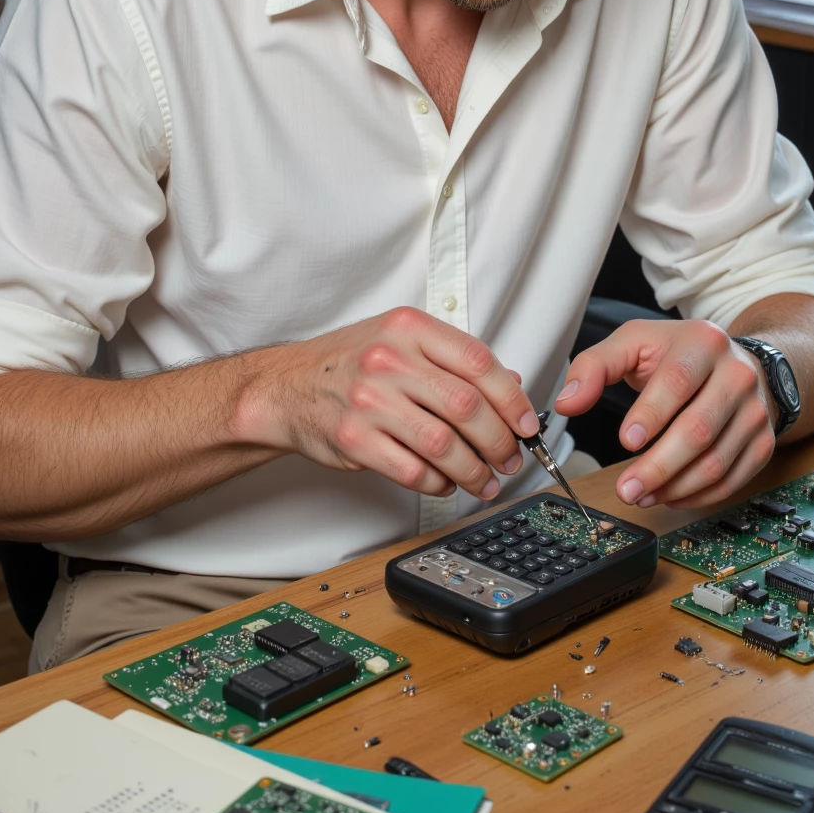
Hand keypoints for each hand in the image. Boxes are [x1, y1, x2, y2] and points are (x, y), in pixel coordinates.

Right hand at [233, 306, 539, 500]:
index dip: (512, 398)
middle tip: (510, 459)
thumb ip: (454, 360)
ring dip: (473, 471)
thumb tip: (512, 386)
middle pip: (466, 406)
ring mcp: (369, 400)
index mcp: (408, 328)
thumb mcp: (401, 342)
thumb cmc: (349, 362)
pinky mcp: (354, 440)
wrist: (287, 386)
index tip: (526, 424)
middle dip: (498, 441)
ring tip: (484, 481)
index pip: (477, 360)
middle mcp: (389, 359)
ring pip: (443, 445)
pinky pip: (412, 470)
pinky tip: (445, 484)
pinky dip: (437, 484)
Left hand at [553, 319, 774, 508]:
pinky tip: (669, 495)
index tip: (626, 441)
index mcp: (703, 342)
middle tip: (626, 489)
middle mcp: (737, 375)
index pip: (678, 381)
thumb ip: (595, 366)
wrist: (737, 363)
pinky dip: (699, 496)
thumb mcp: (634, 343)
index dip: (651, 415)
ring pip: (716, 461)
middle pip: (698, 430)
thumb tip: (567, 402)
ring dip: (674, 487)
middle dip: (658, 466)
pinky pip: (733, 480)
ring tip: (641, 495)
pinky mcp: (763, 441)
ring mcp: (755, 411)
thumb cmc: (679, 353)